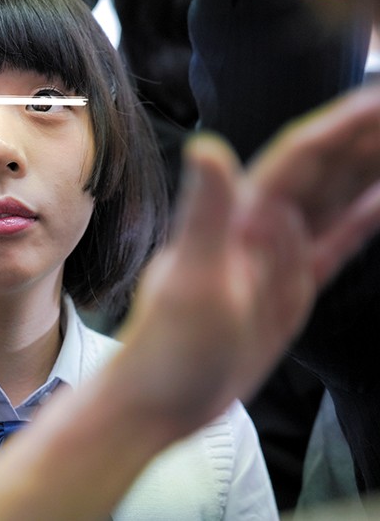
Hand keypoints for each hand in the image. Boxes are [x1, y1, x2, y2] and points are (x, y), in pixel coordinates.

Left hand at [119, 82, 379, 435]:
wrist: (163, 398)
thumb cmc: (170, 344)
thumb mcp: (194, 279)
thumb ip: (206, 211)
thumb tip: (206, 145)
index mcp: (240, 215)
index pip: (301, 155)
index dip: (345, 124)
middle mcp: (260, 225)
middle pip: (322, 169)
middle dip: (364, 136)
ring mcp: (276, 256)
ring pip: (331, 198)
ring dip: (367, 168)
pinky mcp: (287, 286)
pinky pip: (332, 242)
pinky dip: (360, 218)